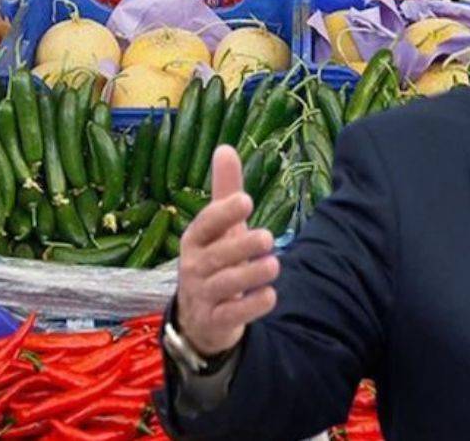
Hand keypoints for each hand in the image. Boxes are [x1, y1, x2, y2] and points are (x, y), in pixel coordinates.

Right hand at [176, 146, 279, 356]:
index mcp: (194, 240)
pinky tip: (270, 296)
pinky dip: (250, 307)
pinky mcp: (215, 321)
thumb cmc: (214, 261)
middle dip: (241, 246)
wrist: (200, 317)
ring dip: (250, 275)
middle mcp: (194, 267)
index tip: (246, 200)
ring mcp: (202, 296)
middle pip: (216, 257)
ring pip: (225, 286)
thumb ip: (224, 192)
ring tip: (275, 265)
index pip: (204, 224)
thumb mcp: (219, 229)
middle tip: (268, 237)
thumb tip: (225, 148)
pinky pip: (231, 315)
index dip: (223, 213)